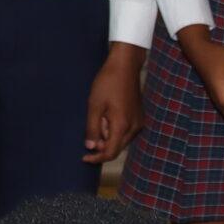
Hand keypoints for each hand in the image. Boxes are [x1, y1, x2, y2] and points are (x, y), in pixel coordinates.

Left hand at [83, 46, 144, 163]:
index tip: (84, 157)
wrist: (125, 66)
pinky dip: (115, 130)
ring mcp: (139, 122)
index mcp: (123, 126)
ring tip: (100, 117)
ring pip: (121, 140)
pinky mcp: (139, 117)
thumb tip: (90, 147)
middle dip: (102, 145)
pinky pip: (126, 131)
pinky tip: (107, 115)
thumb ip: (92, 128)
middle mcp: (135, 128)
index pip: (111, 152)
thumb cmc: (108, 83)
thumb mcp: (94, 105)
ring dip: (108, 136)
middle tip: (91, 127)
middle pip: (117, 148)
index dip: (97, 158)